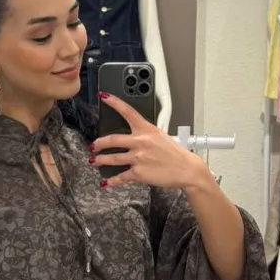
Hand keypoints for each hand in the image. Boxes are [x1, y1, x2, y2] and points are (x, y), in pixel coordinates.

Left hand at [91, 92, 210, 190]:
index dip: (114, 103)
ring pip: (112, 159)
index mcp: (146, 129)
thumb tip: (134, 136)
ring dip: (100, 160)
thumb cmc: (176, 153)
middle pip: (112, 140)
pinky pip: (120, 177)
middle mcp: (140, 142)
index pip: (128, 112)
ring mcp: (138, 158)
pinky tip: (105, 183)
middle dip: (99, 143)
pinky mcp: (139, 173)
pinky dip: (111, 181)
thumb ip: (146, 134)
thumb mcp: (161, 136)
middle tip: (93, 146)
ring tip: (94, 161)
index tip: (103, 96)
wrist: (186, 169)